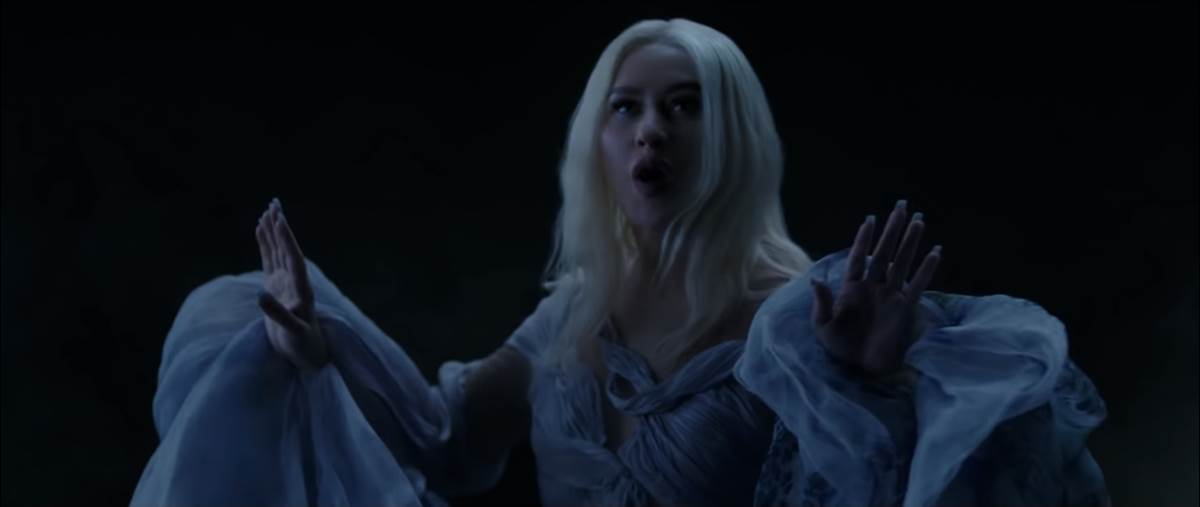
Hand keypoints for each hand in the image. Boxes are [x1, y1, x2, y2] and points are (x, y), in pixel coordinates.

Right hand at [255, 198, 327, 370]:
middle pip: (286, 248)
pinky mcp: (276, 286)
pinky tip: (260, 229)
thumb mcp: (293, 332)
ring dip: (273, 231)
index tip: (279, 220)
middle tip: (275, 203)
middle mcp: (295, 280)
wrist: (305, 352)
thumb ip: (279, 314)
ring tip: (268, 210)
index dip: (286, 240)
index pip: (293, 258)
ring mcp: (285, 282)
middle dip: (280, 227)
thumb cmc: (302, 345)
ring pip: (278, 251)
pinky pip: (269, 259)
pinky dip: (265, 244)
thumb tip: (260, 295)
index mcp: (301, 288)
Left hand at [811, 200, 941, 378]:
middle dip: (892, 230)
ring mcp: (890, 296)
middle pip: (883, 253)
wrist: (861, 369)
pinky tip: (935, 252)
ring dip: (910, 242)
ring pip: (902, 263)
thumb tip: (815, 280)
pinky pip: (918, 284)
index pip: (858, 257)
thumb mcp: (823, 327)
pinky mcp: (904, 308)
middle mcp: (872, 287)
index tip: (870, 219)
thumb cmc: (840, 348)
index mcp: (851, 289)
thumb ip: (822, 303)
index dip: (863, 239)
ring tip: (919, 220)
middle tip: (901, 207)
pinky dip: (927, 269)